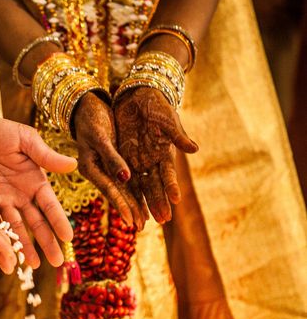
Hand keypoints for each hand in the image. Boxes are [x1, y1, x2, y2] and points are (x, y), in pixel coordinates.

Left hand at [0, 104, 75, 267]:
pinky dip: (0, 238)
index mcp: (35, 181)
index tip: (69, 238)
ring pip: (16, 228)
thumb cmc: (1, 132)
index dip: (59, 221)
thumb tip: (73, 165)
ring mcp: (4, 201)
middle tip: (58, 262)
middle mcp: (21, 196)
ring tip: (33, 265)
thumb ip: (47, 156)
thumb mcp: (26, 140)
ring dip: (25, 246)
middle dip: (47, 243)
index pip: (50, 206)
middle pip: (37, 223)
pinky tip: (7, 252)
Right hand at [73, 92, 146, 229]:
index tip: (131, 220)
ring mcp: (106, 168)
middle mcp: (98, 171)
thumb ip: (112, 157)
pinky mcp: (113, 162)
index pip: (109, 189)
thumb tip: (126, 178)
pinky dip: (135, 191)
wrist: (87, 105)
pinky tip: (143, 203)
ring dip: (134, 204)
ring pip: (123, 190)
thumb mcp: (100, 136)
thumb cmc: (91, 117)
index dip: (122, 205)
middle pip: (117, 193)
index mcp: (90, 167)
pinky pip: (126, 180)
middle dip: (130, 210)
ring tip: (144, 221)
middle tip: (141, 227)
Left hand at [114, 87, 197, 223]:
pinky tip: (128, 208)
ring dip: (143, 205)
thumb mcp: (167, 119)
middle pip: (155, 186)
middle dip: (159, 203)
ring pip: (140, 188)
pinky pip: (124, 180)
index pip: (169, 173)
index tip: (176, 200)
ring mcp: (138, 162)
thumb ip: (177, 135)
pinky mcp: (123, 159)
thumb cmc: (156, 106)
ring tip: (145, 223)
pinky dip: (126, 194)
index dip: (172, 186)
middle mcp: (152, 161)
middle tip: (163, 221)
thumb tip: (195, 149)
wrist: (137, 96)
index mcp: (165, 152)